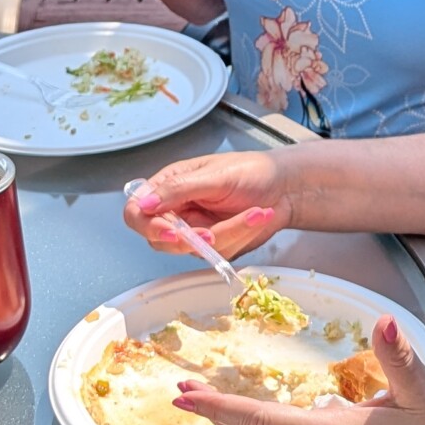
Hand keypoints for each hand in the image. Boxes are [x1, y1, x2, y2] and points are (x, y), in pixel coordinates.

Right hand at [125, 152, 291, 259]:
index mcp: (169, 186)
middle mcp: (177, 210)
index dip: (148, 226)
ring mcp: (195, 231)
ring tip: (255, 213)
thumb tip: (143, 205)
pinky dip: (241, 236)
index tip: (172, 232)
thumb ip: (177, 190)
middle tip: (211, 233)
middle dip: (189, 240)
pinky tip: (258, 218)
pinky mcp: (216, 246)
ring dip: (229, 233)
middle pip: (159, 240)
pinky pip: (219, 254)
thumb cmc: (251, 171)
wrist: (287, 187)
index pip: (138, 212)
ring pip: (194, 250)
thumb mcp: (214, 176)